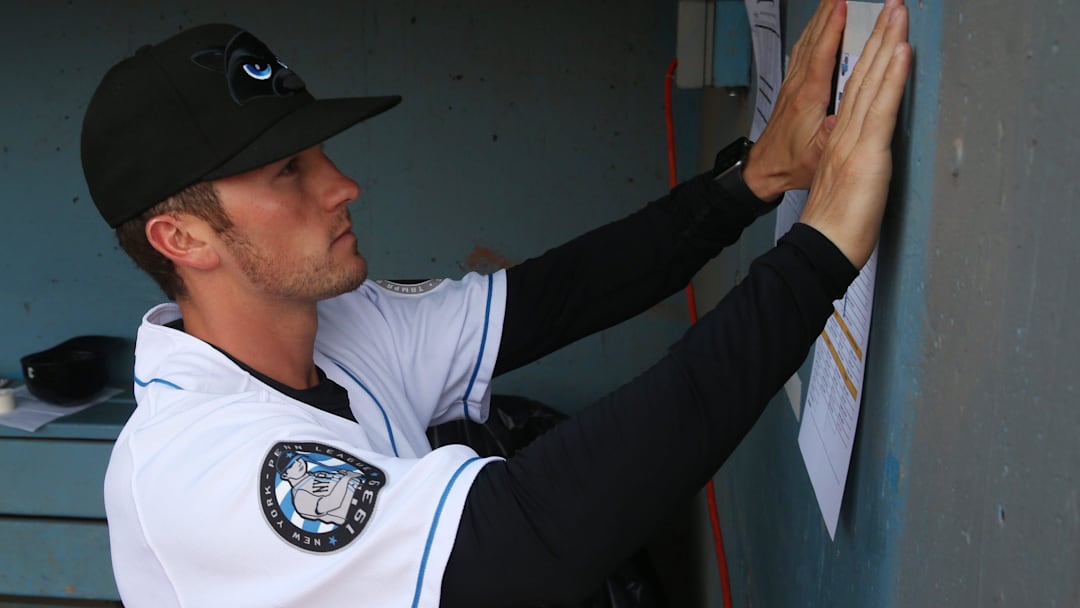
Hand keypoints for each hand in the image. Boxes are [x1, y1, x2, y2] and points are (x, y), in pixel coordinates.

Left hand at [742, 0, 847, 200]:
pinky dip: (811, 33)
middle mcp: (798, 86)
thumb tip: (848, 113)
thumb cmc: (791, 164)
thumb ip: (832, 133)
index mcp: (809, 97)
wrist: (764, 171)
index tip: (845, 5)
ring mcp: (792, 85)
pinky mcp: (791, 89)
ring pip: (806, 42)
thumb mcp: (818, 154)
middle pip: (813, 39)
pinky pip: (801, 52)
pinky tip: (816, 27)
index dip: (833, 28)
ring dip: (820, 19)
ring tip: (833, 0)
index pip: (822, 53)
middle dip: (829, 12)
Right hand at [798, 1, 911, 267]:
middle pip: (863, 76)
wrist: (822, 246)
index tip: (880, 30)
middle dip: (878, 37)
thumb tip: (864, 153)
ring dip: (886, 44)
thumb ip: (854, 161)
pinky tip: (899, 52)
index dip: (869, 56)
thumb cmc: (835, 226)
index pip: (857, 88)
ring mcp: (854, 140)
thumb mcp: (847, 184)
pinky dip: (892, 77)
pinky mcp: (867, 152)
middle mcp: (845, 133)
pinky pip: (881, 107)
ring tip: (896, 15)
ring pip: (871, 83)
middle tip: (891, 7)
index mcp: (840, 140)